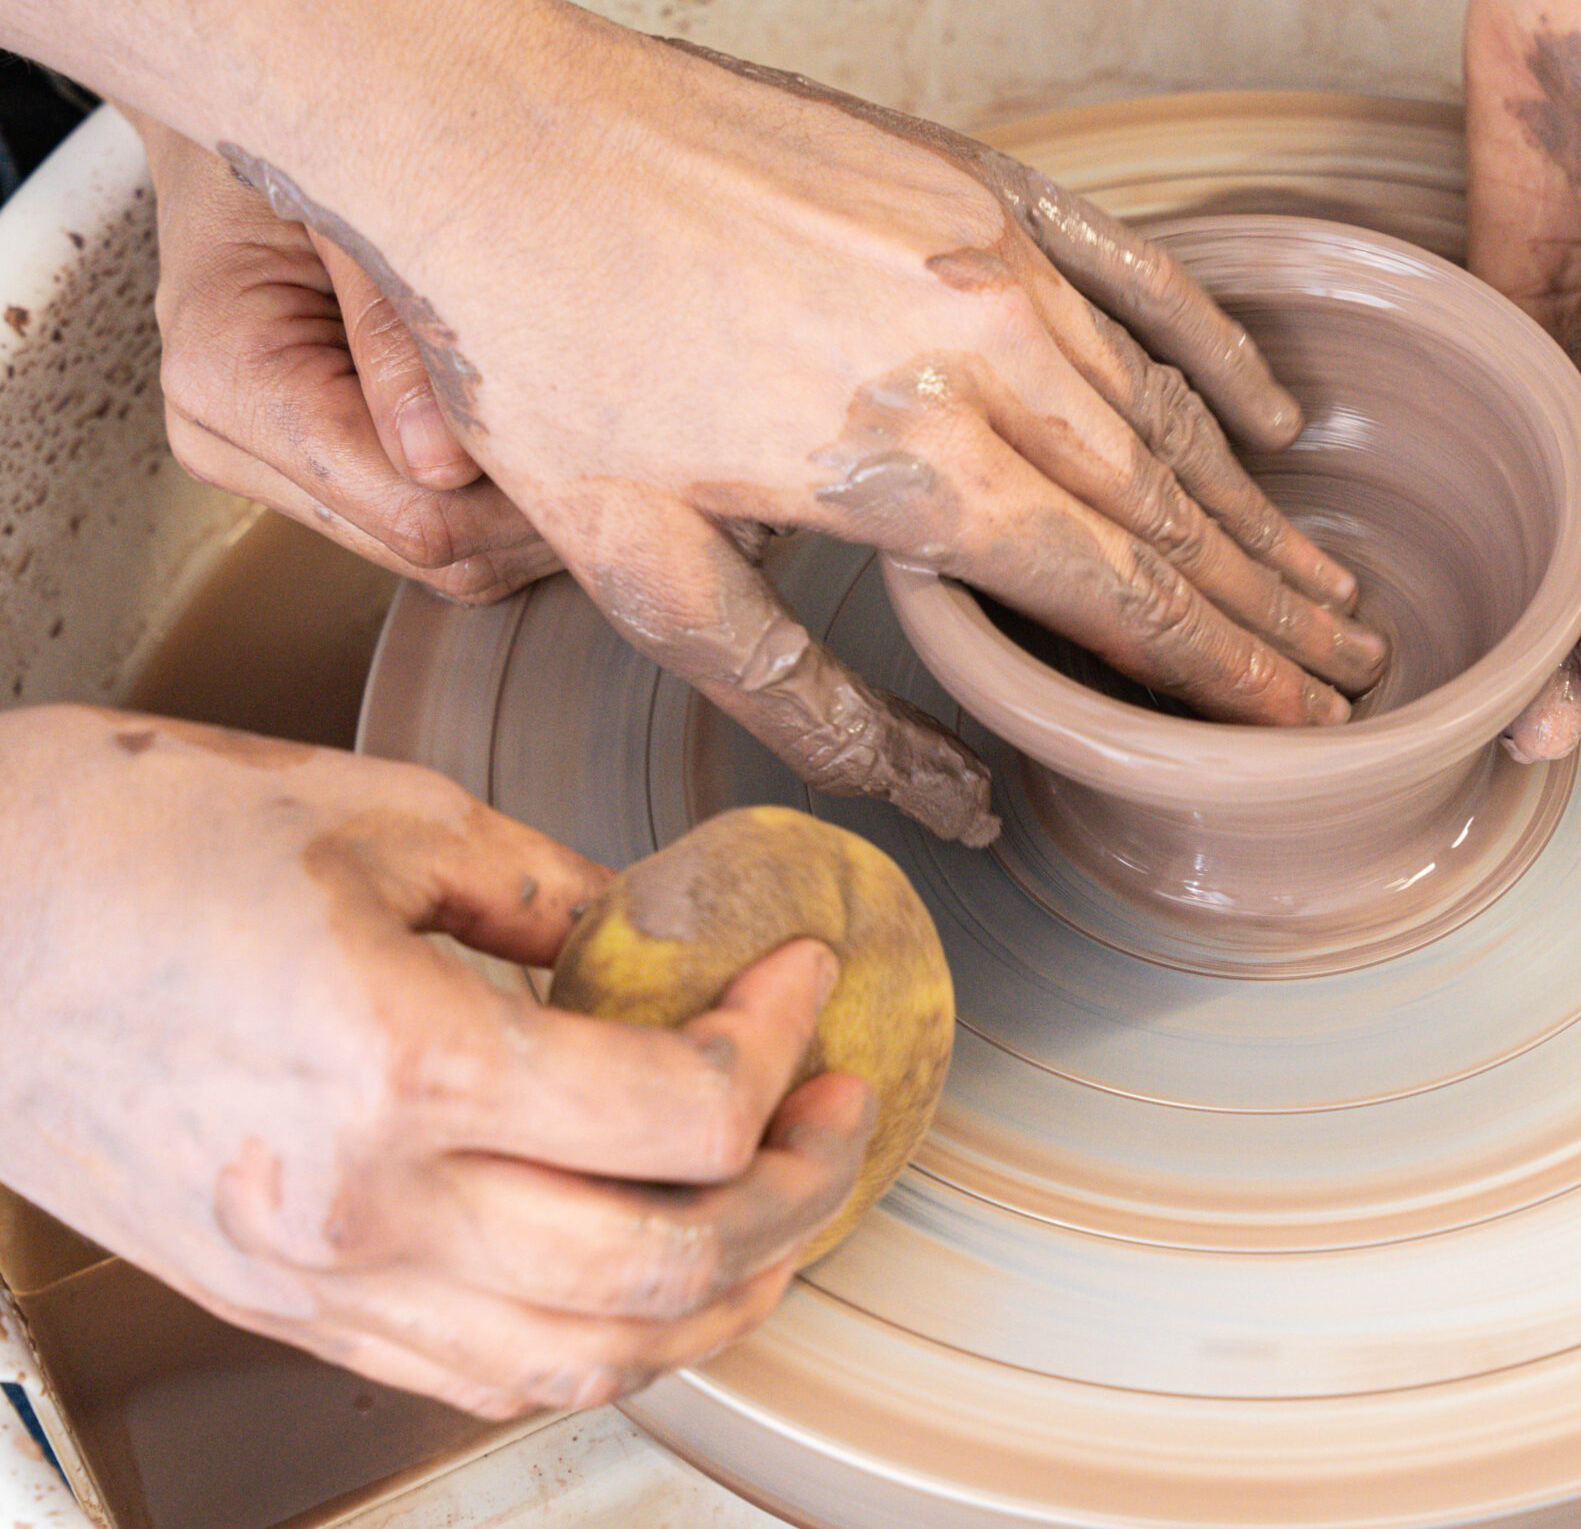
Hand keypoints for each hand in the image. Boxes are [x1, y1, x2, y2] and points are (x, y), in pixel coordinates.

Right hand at [0, 706, 871, 1418]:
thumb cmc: (132, 847)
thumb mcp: (382, 817)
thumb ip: (555, 891)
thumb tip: (665, 942)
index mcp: (405, 1066)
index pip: (680, 1113)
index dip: (780, 1041)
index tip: (802, 976)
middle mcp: (371, 1208)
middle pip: (667, 1265)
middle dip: (799, 1187)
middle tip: (836, 1103)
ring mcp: (325, 1281)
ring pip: (589, 1358)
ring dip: (724, 1297)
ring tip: (782, 1212)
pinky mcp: (289, 1308)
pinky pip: (484, 1376)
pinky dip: (601, 1346)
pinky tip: (651, 1284)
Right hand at [133, 109, 558, 605]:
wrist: (248, 116)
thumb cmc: (310, 138)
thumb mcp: (358, 207)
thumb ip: (398, 330)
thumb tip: (445, 468)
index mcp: (226, 377)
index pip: (403, 509)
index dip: (517, 499)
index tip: (601, 445)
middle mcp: (230, 440)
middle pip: (428, 549)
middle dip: (532, 516)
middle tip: (622, 445)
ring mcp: (268, 463)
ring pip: (438, 559)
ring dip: (525, 518)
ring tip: (585, 434)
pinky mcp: (312, 467)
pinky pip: (430, 528)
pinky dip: (500, 503)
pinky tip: (540, 440)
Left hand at [214, 22, 1388, 846]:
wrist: (486, 133)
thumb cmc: (540, 352)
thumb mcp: (645, 572)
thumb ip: (813, 700)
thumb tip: (948, 803)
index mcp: (917, 468)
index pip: (1123, 598)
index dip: (1224, 673)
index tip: (1300, 721)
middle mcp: (985, 355)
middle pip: (1171, 512)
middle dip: (1269, 606)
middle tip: (1348, 668)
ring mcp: (991, 254)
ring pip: (1166, 406)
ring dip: (1253, 503)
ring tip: (1323, 574)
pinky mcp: (975, 181)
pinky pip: (1138, 273)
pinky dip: (1214, 351)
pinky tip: (1272, 415)